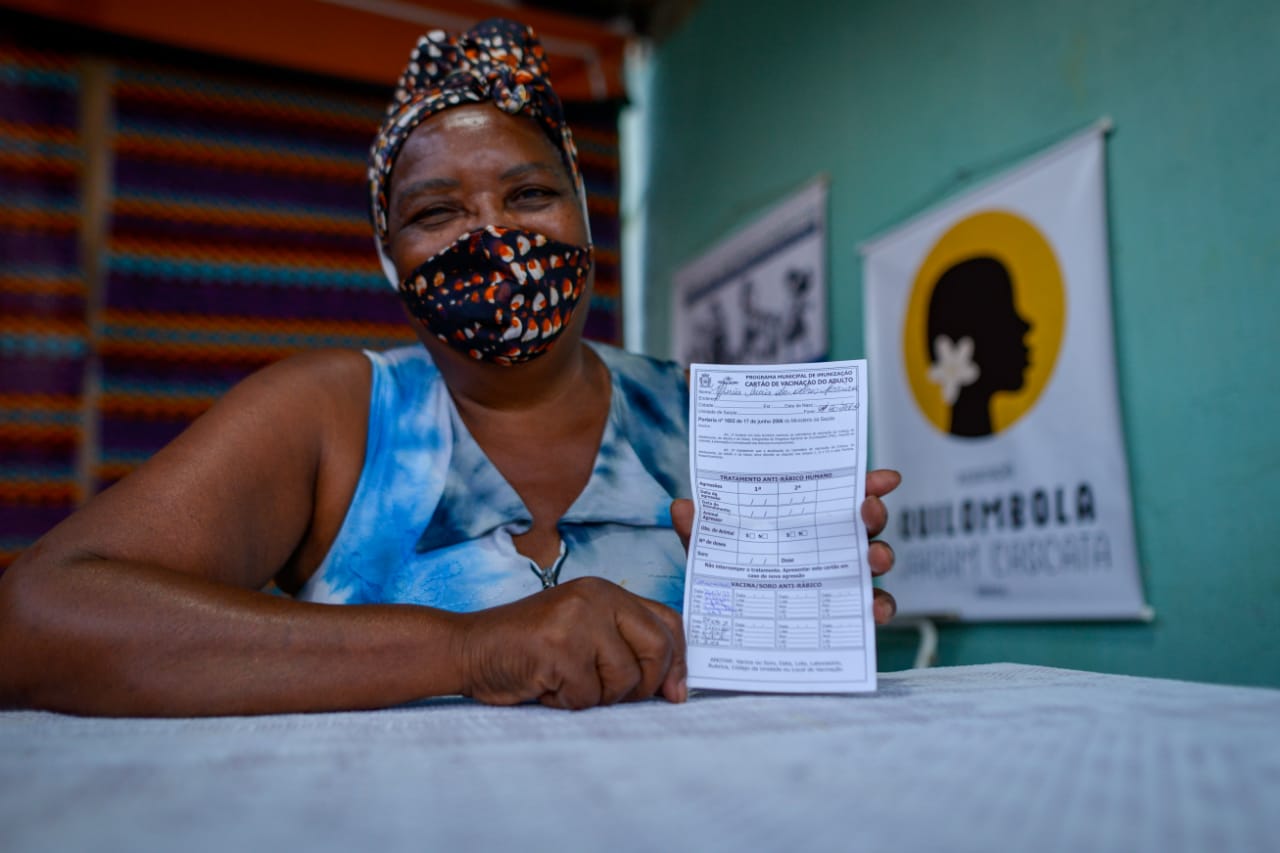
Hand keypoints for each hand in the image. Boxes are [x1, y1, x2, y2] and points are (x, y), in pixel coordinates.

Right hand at [454, 577, 686, 709]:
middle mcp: (596, 597)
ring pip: (624, 680)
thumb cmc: (527, 650)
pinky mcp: (559, 646)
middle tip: (610, 695)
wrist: (468, 648)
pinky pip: (588, 696)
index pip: (667, 622)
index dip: (679, 661)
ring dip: (597, 698)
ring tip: (565, 684)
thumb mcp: (583, 634)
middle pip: (656, 650)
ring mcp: (578, 619)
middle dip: (642, 685)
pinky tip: (547, 687)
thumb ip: (623, 647)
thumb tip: (674, 687)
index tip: (676, 692)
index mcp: (606, 592)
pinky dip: (568, 703)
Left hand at [670, 468, 901, 624]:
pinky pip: (868, 611)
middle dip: (872, 513)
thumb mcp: (711, 556)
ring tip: (874, 557)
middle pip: (861, 525)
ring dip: (881, 555)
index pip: (836, 496)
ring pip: (872, 564)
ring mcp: (838, 582)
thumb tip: (682, 507)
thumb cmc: (728, 583)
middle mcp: (827, 548)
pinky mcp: (842, 617)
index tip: (883, 477)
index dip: (863, 483)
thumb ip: (699, 535)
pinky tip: (875, 609)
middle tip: (868, 509)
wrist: (724, 642)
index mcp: (801, 523)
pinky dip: (878, 608)